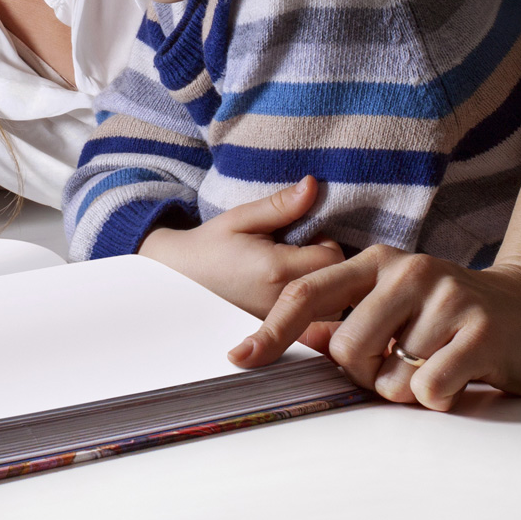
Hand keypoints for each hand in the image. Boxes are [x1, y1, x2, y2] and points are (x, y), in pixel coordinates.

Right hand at [138, 176, 344, 317]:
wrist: (181, 278)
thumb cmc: (211, 245)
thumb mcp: (242, 217)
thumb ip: (281, 205)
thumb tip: (313, 185)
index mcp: (278, 270)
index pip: (335, 257)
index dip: (325, 242)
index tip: (304, 236)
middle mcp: (283, 302)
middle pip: (339, 288)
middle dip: (329, 268)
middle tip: (300, 253)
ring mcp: (280, 323)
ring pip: (332, 310)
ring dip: (323, 290)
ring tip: (295, 273)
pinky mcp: (277, 334)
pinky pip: (314, 325)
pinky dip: (312, 311)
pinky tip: (291, 295)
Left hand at [228, 245, 520, 410]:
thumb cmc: (452, 310)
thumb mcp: (394, 296)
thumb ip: (347, 312)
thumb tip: (297, 340)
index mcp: (373, 261)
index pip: (306, 296)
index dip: (270, 332)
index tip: (239, 359)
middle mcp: (404, 272)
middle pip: (344, 349)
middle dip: (364, 374)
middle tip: (397, 364)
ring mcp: (444, 299)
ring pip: (389, 377)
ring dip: (406, 388)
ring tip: (434, 362)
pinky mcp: (479, 332)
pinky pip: (430, 389)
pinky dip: (437, 396)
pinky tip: (457, 374)